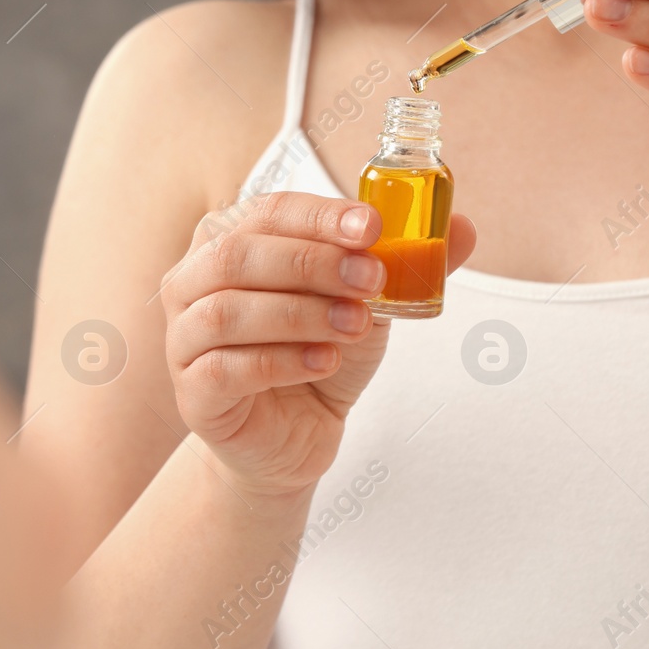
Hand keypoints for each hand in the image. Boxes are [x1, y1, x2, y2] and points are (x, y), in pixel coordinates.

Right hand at [160, 192, 474, 501]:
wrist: (294, 437)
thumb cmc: (319, 355)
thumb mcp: (369, 303)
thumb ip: (407, 264)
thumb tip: (464, 227)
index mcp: (232, 241)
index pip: (269, 211)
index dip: (320, 216)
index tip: (372, 227)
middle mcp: (194, 281)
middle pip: (239, 254)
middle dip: (313, 262)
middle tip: (373, 280)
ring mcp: (183, 337)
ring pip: (227, 310)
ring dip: (300, 313)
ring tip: (356, 325)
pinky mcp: (192, 391)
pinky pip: (225, 368)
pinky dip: (281, 361)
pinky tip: (325, 361)